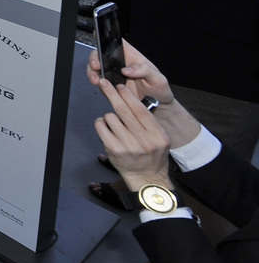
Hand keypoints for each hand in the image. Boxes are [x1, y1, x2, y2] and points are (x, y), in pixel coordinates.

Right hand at [88, 41, 200, 151]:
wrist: (157, 107)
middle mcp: (120, 63)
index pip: (118, 42)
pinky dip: (95, 82)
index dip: (107, 38)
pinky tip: (98, 84)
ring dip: (92, 72)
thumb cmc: (159, 90)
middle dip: (94, 58)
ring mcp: (113, 74)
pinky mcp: (109, 85)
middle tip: (96, 66)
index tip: (99, 38)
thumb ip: (144, 70)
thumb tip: (127, 69)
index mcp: (132, 56)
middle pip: (101, 54)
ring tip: (96, 79)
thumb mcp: (158, 79)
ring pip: (96, 67)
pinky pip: (98, 81)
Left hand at [93, 78, 174, 192]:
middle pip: (124, 111)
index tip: (120, 86)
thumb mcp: (160, 138)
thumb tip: (131, 99)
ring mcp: (128, 146)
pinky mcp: (114, 150)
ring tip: (114, 122)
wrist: (147, 178)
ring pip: (111, 118)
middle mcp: (144, 140)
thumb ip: (149, 121)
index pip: (141, 110)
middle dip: (112, 94)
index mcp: (157, 135)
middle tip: (104, 83)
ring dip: (109, 115)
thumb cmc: (152, 155)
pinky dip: (101, 123)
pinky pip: (101, 127)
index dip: (128, 96)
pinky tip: (106, 127)